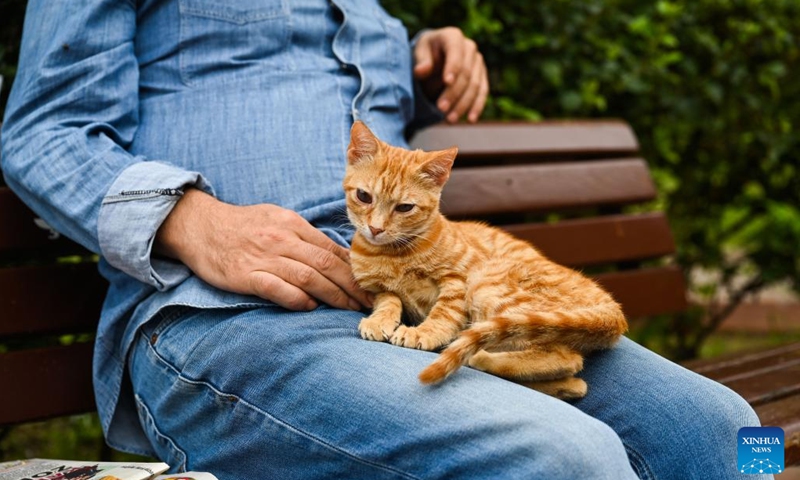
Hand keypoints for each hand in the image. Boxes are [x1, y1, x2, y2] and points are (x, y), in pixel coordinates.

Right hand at [155, 189, 371, 310]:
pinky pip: (279, 289)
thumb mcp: (277, 219)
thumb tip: (336, 256)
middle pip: (327, 264)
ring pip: (309, 278)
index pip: (332, 249)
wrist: (199, 225)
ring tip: (349, 309)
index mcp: (292, 224)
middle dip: (352, 286)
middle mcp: (282, 239)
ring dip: (334, 296)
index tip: (370, 285)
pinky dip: (298, 300)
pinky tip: (311, 307)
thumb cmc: (242, 225)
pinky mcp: (246, 275)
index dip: (354, 270)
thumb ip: (304, 236)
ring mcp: (264, 257)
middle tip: (367, 303)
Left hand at [413, 27, 489, 123]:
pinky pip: (482, 93)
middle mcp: (469, 47)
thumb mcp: (418, 52)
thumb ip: (420, 60)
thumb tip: (421, 71)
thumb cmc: (425, 54)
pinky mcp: (482, 76)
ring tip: (450, 119)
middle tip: (441, 109)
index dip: (453, 67)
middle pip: (465, 73)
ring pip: (475, 86)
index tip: (447, 82)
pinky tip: (470, 119)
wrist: (434, 57)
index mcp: (453, 36)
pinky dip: (476, 107)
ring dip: (463, 104)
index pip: (455, 52)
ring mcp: (478, 62)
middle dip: (454, 92)